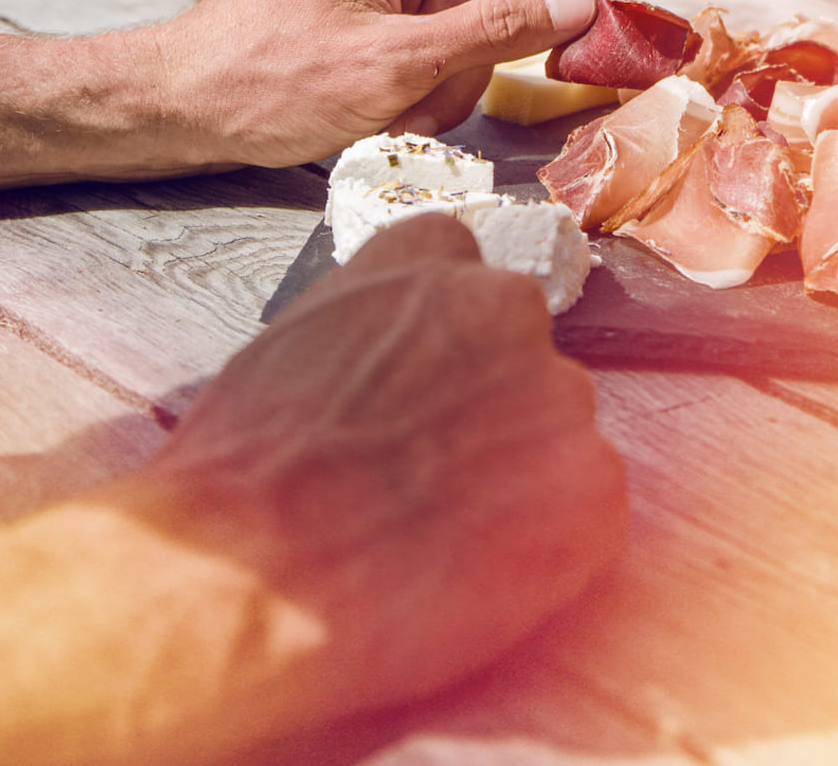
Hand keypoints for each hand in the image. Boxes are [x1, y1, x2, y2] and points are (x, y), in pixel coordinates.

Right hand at [136, 216, 626, 726]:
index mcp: (431, 257)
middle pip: (521, 358)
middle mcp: (508, 304)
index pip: (467, 277)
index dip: (443, 350)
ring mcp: (559, 394)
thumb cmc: (246, 467)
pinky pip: (585, 518)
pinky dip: (547, 554)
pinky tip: (474, 579)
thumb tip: (393, 368)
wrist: (253, 566)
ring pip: (555, 438)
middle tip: (428, 483)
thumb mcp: (293, 339)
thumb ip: (371, 327)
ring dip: (518, 483)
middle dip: (488, 414)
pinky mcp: (592, 489)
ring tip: (440, 541)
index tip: (419, 398)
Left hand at [161, 0, 616, 165]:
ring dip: (470, 59)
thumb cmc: (268, 79)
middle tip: (581, 53)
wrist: (181, 109)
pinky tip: (400, 110)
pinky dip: (443, 74)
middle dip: (536, 2)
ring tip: (416, 105)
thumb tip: (585, 2)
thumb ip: (498, 28)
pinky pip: (449, 23)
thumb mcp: (397, 63)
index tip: (609, 0)